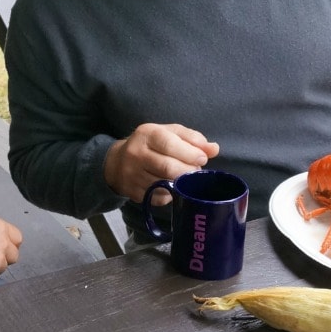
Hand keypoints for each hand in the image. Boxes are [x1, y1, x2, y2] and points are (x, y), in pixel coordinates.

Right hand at [103, 123, 219, 204]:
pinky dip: (171, 194)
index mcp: (147, 134)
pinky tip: (172, 186)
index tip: (202, 158)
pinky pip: (159, 197)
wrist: (117, 162)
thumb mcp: (169, 133)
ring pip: (164, 184)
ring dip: (181, 184)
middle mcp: (136, 154)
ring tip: (186, 178)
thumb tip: (214, 149)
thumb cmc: (151, 144)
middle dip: (188, 171)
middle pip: (168, 167)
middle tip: (196, 171)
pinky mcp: (133, 193)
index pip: (169, 144)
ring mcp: (132, 175)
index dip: (189, 153)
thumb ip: (193, 139)